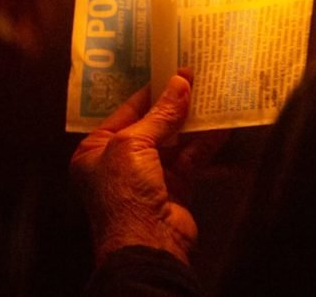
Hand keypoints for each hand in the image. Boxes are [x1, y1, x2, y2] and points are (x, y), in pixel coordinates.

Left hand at [70, 71, 223, 265]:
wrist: (147, 245)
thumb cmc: (124, 192)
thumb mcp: (133, 144)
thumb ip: (160, 115)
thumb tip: (181, 83)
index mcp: (95, 150)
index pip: (124, 112)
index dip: (149, 91)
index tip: (171, 71)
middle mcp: (119, 162)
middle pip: (151, 124)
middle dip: (173, 104)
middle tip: (194, 77)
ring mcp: (148, 176)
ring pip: (174, 140)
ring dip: (192, 120)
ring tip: (211, 94)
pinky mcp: (174, 188)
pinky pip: (190, 158)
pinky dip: (205, 142)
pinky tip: (220, 124)